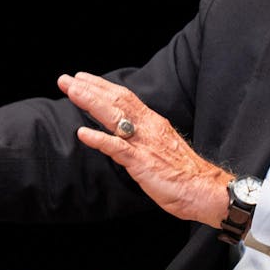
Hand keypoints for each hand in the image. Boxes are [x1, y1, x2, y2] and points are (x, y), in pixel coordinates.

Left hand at [57, 72, 232, 227]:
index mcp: (154, 122)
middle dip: (89, 88)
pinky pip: (118, 148)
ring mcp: (144, 143)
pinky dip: (99, 139)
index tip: (81, 78)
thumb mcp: (162, 146)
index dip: (102, 86)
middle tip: (65, 80)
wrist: (205, 190)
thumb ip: (144, 136)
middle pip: (116, 100)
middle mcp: (148, 127)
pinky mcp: (142, 162)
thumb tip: (126, 132)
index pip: (125, 96)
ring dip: (90, 102)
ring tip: (70, 92)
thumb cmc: (184, 174)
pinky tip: (82, 133)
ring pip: (114, 116)